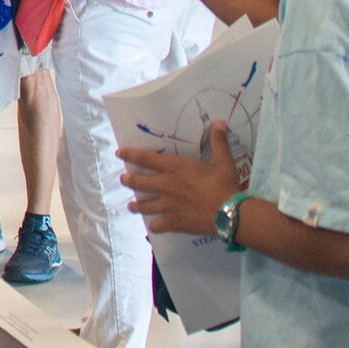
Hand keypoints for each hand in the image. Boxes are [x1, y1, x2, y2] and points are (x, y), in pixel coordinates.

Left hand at [120, 120, 242, 237]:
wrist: (229, 213)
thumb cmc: (224, 185)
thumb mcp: (223, 161)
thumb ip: (218, 141)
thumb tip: (219, 122)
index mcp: (174, 168)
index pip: (145, 158)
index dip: (130, 155)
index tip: (119, 153)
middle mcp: (165, 185)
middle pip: (138, 182)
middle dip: (128, 180)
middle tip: (123, 179)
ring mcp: (167, 205)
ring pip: (143, 205)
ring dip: (136, 205)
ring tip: (131, 205)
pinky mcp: (172, 222)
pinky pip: (156, 225)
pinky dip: (154, 225)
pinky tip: (154, 225)